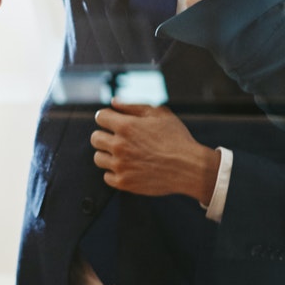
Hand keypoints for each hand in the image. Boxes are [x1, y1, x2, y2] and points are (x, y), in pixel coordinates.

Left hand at [89, 103, 219, 201]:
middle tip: (120, 139)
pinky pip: (107, 176)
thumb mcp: (159, 114)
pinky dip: (114, 172)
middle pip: (95, 138)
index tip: (116, 122)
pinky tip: (128, 168)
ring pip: (98, 158)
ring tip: (124, 154)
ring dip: (108, 154)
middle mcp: (119, 146)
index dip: (108, 118)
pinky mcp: (124, 182)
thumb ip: (133, 105)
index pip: (100, 117)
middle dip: (105, 135)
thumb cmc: (177, 138)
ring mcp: (120, 165)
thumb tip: (113, 102)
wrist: (190, 167)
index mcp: (126, 126)